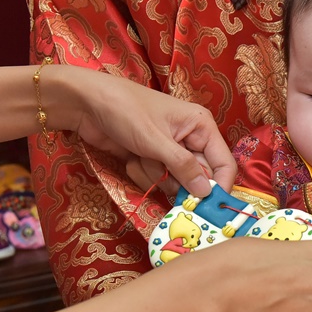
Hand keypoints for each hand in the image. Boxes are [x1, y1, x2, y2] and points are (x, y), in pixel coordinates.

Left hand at [55, 66, 237, 197]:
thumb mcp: (156, 140)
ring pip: (174, 181)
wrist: (87, 104)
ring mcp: (169, 150)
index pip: (224, 163)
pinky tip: (130, 157)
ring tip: (139, 155)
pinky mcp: (151, 159)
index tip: (207, 207)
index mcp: (201, 126)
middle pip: (198, 177)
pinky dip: (142, 173)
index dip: (219, 186)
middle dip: (176, 179)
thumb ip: (184, 167)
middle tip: (159, 171)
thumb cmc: (126, 111)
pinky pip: (156, 179)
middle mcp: (190, 139)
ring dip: (155, 175)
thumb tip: (206, 192)